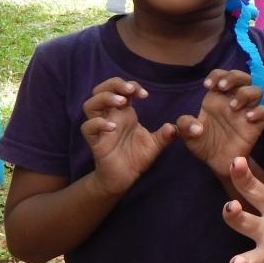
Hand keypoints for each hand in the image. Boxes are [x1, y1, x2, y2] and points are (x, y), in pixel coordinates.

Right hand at [80, 78, 175, 195]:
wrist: (125, 177)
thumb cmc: (137, 157)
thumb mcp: (156, 144)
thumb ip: (166, 135)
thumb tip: (175, 127)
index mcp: (124, 113)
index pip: (121, 89)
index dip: (132, 86)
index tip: (145, 94)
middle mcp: (111, 117)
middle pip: (100, 90)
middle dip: (114, 84)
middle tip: (130, 89)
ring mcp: (101, 128)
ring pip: (90, 105)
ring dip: (105, 98)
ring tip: (122, 102)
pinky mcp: (95, 142)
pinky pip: (88, 128)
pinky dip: (98, 123)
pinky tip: (113, 127)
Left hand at [178, 70, 263, 176]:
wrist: (216, 163)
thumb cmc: (203, 144)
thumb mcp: (187, 135)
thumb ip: (185, 125)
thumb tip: (197, 127)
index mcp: (217, 98)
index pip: (222, 75)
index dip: (217, 75)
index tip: (208, 85)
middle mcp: (233, 100)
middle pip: (243, 77)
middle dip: (234, 77)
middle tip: (223, 87)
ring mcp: (246, 112)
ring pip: (257, 91)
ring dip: (245, 94)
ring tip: (233, 106)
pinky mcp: (257, 125)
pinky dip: (260, 111)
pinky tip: (248, 117)